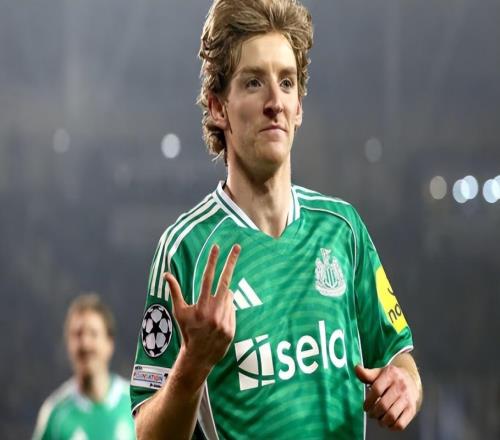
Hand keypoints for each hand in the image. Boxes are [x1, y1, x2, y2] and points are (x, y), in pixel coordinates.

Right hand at [164, 244, 239, 371]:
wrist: (198, 356)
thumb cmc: (187, 330)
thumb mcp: (179, 312)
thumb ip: (175, 291)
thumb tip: (166, 274)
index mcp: (201, 305)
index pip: (208, 278)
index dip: (212, 261)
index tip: (217, 247)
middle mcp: (214, 312)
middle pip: (226, 280)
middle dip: (231, 262)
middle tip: (238, 246)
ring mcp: (225, 320)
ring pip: (229, 297)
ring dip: (223, 297)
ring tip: (213, 310)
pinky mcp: (232, 328)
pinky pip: (232, 309)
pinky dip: (226, 309)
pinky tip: (218, 320)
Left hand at [355, 363, 418, 430]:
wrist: (411, 380)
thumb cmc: (390, 378)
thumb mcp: (379, 372)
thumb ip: (367, 373)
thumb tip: (356, 368)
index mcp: (390, 375)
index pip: (377, 390)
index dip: (368, 401)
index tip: (365, 407)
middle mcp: (400, 386)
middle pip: (383, 405)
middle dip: (374, 413)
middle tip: (371, 414)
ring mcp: (407, 398)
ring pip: (391, 415)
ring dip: (382, 421)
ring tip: (378, 419)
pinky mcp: (412, 409)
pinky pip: (401, 423)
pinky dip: (392, 427)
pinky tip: (388, 423)